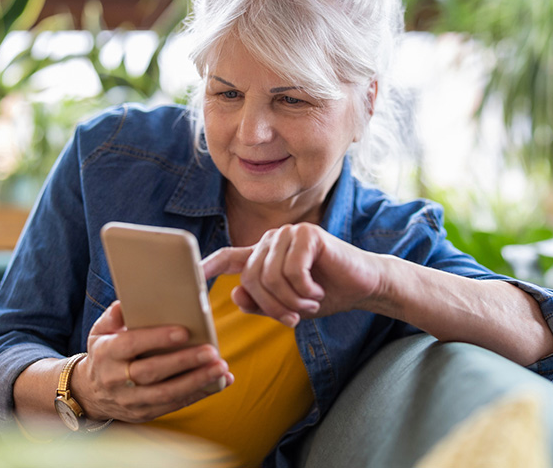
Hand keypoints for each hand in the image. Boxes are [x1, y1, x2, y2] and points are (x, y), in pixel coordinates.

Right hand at [71, 301, 233, 422]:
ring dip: (197, 381)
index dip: (157, 338)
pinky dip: (198, 394)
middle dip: (184, 362)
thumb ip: (115, 315)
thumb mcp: (101, 331)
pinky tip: (218, 383)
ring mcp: (130, 400)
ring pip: (166, 393)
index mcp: (107, 353)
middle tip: (211, 351)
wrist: (90, 393)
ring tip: (221, 368)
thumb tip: (128, 301)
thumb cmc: (105, 353)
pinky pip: (173, 405)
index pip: (131, 344)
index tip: (184, 332)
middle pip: (153, 372)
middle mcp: (116, 379)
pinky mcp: (143, 413)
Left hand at [202, 223, 385, 326]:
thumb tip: (236, 294)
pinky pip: (291, 270)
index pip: (228, 257)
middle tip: (293, 319)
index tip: (190, 278)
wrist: (362, 287)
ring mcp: (289, 234)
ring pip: (270, 276)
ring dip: (290, 300)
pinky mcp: (308, 234)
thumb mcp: (288, 307)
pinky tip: (317, 290)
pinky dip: (304, 289)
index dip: (207, 267)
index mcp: (263, 255)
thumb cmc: (325, 295)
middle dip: (271, 306)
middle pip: (251, 278)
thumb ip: (260, 303)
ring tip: (309, 303)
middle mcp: (272, 240)